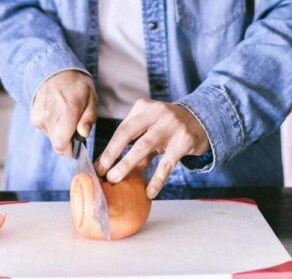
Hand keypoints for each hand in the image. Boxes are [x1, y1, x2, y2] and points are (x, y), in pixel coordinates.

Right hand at [30, 70, 96, 155]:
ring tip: (66, 117)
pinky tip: (58, 114)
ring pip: (52, 138)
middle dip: (68, 142)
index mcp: (67, 110)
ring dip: (61, 133)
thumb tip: (84, 134)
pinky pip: (46, 131)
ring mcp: (39, 116)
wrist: (55, 71)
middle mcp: (49, 115)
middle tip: (75, 128)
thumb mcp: (92, 99)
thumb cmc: (78, 87)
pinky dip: (53, 127)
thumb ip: (88, 118)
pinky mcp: (34, 118)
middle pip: (57, 144)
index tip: (78, 147)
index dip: (70, 151)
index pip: (61, 145)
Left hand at [94, 99, 209, 198]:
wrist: (201, 119)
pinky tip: (149, 192)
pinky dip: (157, 179)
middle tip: (101, 172)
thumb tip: (114, 168)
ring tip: (115, 179)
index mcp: (143, 107)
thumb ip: (136, 144)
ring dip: (127, 164)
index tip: (97, 165)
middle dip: (111, 154)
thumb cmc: (167, 126)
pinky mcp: (184, 141)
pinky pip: (167, 164)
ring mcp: (171, 125)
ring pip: (144, 146)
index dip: (108, 149)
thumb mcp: (151, 128)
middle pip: (127, 133)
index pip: (121, 129)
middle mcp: (156, 112)